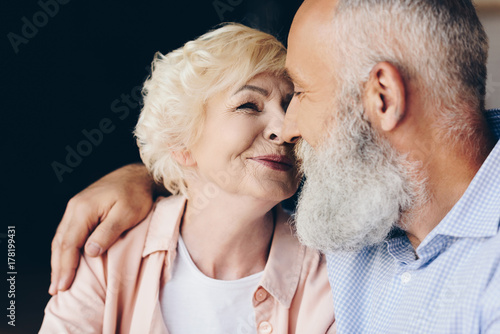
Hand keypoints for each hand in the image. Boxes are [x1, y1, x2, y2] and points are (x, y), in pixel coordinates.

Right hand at [49, 163, 157, 294]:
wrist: (138, 175)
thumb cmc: (136, 194)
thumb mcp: (127, 214)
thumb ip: (108, 232)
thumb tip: (90, 252)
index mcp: (83, 209)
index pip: (69, 243)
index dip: (65, 266)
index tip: (63, 285)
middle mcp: (75, 207)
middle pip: (61, 242)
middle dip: (58, 267)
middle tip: (56, 290)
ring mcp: (76, 207)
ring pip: (61, 238)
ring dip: (58, 260)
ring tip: (58, 280)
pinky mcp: (81, 209)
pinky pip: (68, 232)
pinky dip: (65, 249)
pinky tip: (66, 260)